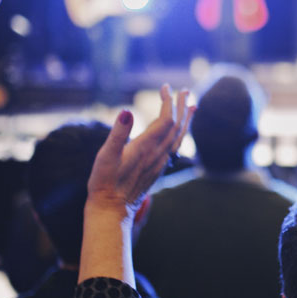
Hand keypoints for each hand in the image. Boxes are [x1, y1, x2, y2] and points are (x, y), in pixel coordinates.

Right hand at [86, 85, 193, 217]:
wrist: (111, 210)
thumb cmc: (104, 182)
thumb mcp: (106, 156)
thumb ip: (118, 133)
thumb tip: (126, 111)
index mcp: (147, 147)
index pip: (165, 119)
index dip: (168, 102)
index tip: (165, 87)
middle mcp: (157, 154)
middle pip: (177, 126)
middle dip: (181, 106)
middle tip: (185, 90)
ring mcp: (159, 162)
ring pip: (179, 137)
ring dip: (186, 119)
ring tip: (192, 106)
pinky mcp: (157, 169)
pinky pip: (175, 146)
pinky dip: (181, 133)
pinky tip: (178, 132)